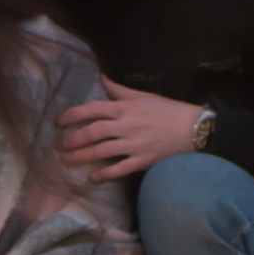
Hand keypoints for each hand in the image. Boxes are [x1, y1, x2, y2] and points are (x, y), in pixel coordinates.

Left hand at [57, 77, 203, 181]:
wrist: (194, 129)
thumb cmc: (169, 111)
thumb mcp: (144, 96)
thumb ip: (119, 90)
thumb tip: (101, 76)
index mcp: (125, 108)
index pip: (92, 109)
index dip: (72, 115)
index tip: (58, 122)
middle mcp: (126, 125)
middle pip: (93, 132)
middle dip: (73, 139)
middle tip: (59, 145)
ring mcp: (134, 145)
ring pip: (101, 151)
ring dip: (81, 156)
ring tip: (66, 161)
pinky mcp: (142, 161)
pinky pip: (118, 169)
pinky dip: (103, 174)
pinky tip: (91, 178)